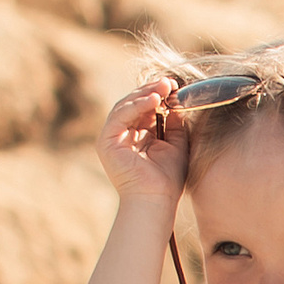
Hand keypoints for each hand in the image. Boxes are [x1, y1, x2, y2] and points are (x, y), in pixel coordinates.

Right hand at [98, 79, 188, 201]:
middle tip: (169, 82)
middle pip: (134, 104)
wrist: (156, 200)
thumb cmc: (168, 178)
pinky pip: (120, 116)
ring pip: (126, 106)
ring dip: (145, 95)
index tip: (175, 86)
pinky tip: (154, 100)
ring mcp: (113, 137)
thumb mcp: (176, 144)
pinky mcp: (107, 141)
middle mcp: (123, 134)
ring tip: (163, 88)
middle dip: (152, 91)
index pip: (145, 108)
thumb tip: (177, 102)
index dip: (159, 95)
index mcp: (138, 135)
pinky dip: (136, 106)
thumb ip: (174, 123)